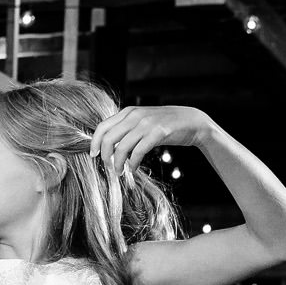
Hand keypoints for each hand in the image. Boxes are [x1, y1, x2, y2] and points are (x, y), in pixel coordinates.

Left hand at [90, 105, 215, 175]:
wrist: (192, 121)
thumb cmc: (163, 125)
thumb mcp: (141, 122)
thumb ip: (125, 130)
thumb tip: (108, 147)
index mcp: (128, 112)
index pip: (103, 126)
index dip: (95, 142)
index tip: (94, 155)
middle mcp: (135, 115)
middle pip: (109, 138)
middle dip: (105, 156)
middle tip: (108, 167)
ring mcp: (147, 123)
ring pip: (122, 147)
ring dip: (118, 163)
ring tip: (120, 172)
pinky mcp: (158, 132)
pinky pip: (138, 152)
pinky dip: (133, 163)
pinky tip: (133, 169)